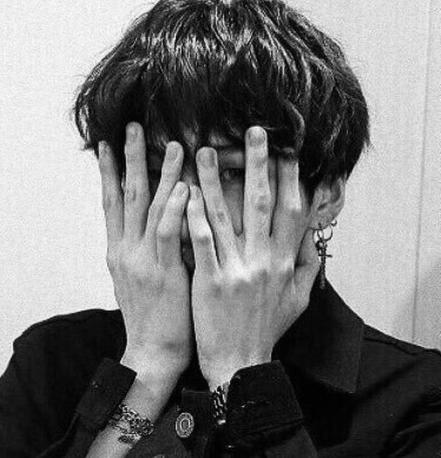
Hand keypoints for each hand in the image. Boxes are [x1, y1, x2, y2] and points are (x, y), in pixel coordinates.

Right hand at [98, 122, 191, 380]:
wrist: (152, 353)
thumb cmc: (151, 315)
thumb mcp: (137, 278)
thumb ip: (143, 247)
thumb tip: (153, 221)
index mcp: (118, 250)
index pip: (111, 203)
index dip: (108, 172)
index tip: (107, 144)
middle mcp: (125, 250)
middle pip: (125, 195)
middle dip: (128, 159)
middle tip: (130, 126)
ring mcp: (143, 261)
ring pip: (149, 208)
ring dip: (159, 174)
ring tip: (170, 143)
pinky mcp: (164, 273)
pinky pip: (168, 234)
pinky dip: (175, 208)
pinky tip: (185, 186)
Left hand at [186, 126, 319, 388]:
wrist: (241, 365)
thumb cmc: (268, 328)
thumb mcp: (298, 298)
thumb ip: (307, 263)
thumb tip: (312, 232)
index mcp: (285, 262)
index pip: (291, 210)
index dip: (291, 177)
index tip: (287, 148)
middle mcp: (263, 261)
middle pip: (262, 203)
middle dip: (259, 164)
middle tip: (252, 131)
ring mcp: (236, 270)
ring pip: (225, 216)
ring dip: (216, 181)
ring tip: (204, 150)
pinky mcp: (210, 282)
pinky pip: (201, 242)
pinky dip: (194, 215)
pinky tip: (184, 191)